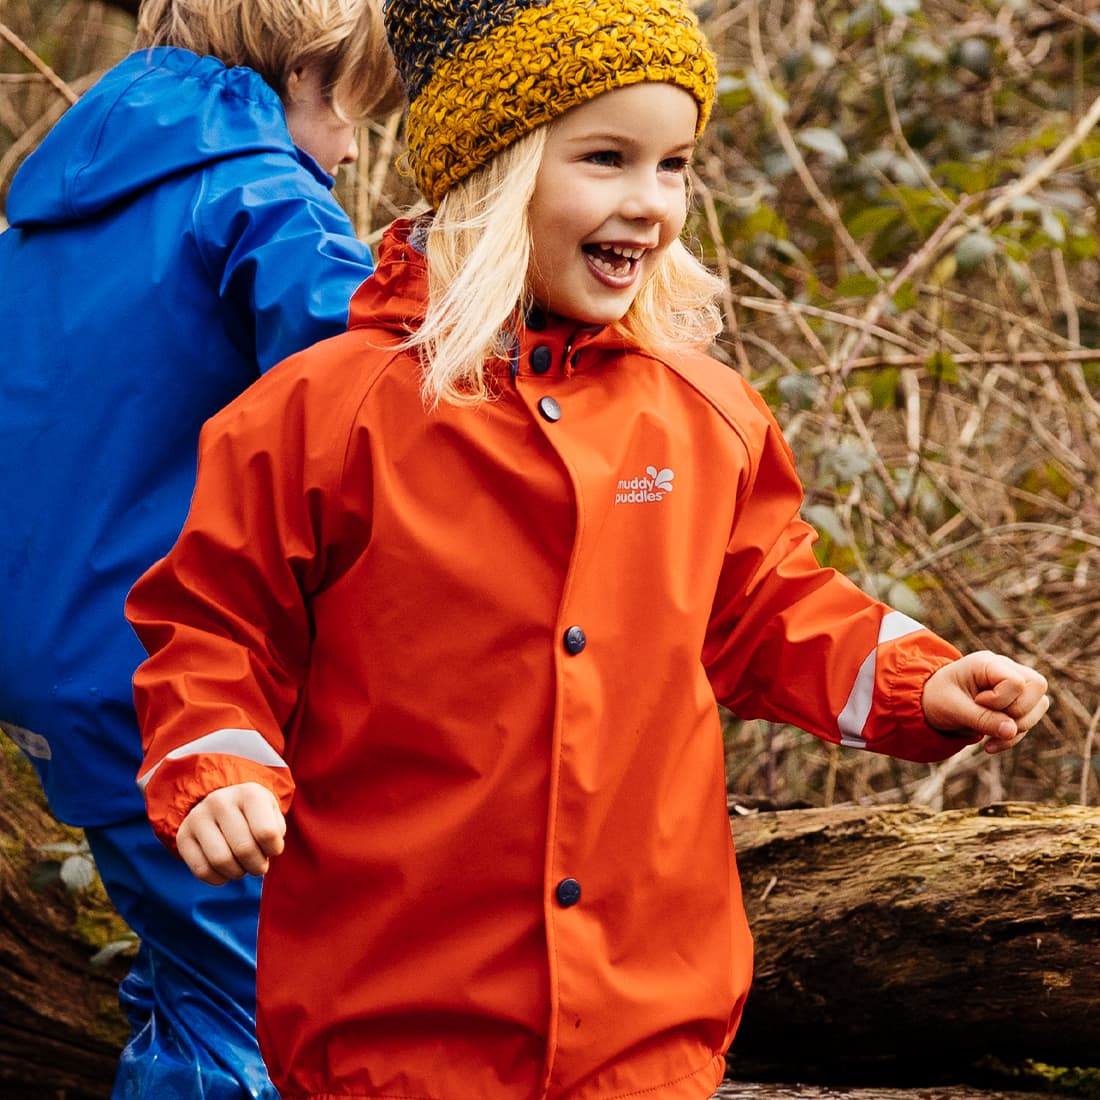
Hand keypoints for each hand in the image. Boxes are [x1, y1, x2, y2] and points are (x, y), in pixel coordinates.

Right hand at [176, 782, 285, 884]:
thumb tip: (265, 853)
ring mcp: (198, 817)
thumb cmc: (254, 814)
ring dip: (237, 873)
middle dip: (257, 866)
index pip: (266, 833)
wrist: (224, 802)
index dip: (274, 850)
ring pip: (221, 861)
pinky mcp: (183, 836)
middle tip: (258, 865)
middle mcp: (220, 801)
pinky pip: (201, 871)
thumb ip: (275, 832)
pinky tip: (226, 871)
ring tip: (243, 867)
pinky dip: (218, 879)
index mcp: (249, 793)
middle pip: (244, 849)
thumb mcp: (272, 814)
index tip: (273, 849)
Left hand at [922, 651, 1048, 753]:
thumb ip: (982, 719)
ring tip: (987, 736)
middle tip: (985, 718)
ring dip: (1017, 728)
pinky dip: (1012, 737)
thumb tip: (1012, 731)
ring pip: (1040, 704)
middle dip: (1016, 713)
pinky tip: (989, 745)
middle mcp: (1006, 668)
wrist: (930, 705)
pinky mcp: (1017, 702)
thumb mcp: (953, 709)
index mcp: (987, 662)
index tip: (977, 702)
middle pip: (1038, 686)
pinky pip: (1030, 720)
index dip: (1001, 700)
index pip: (1016, 681)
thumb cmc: (938, 699)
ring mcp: (1015, 684)